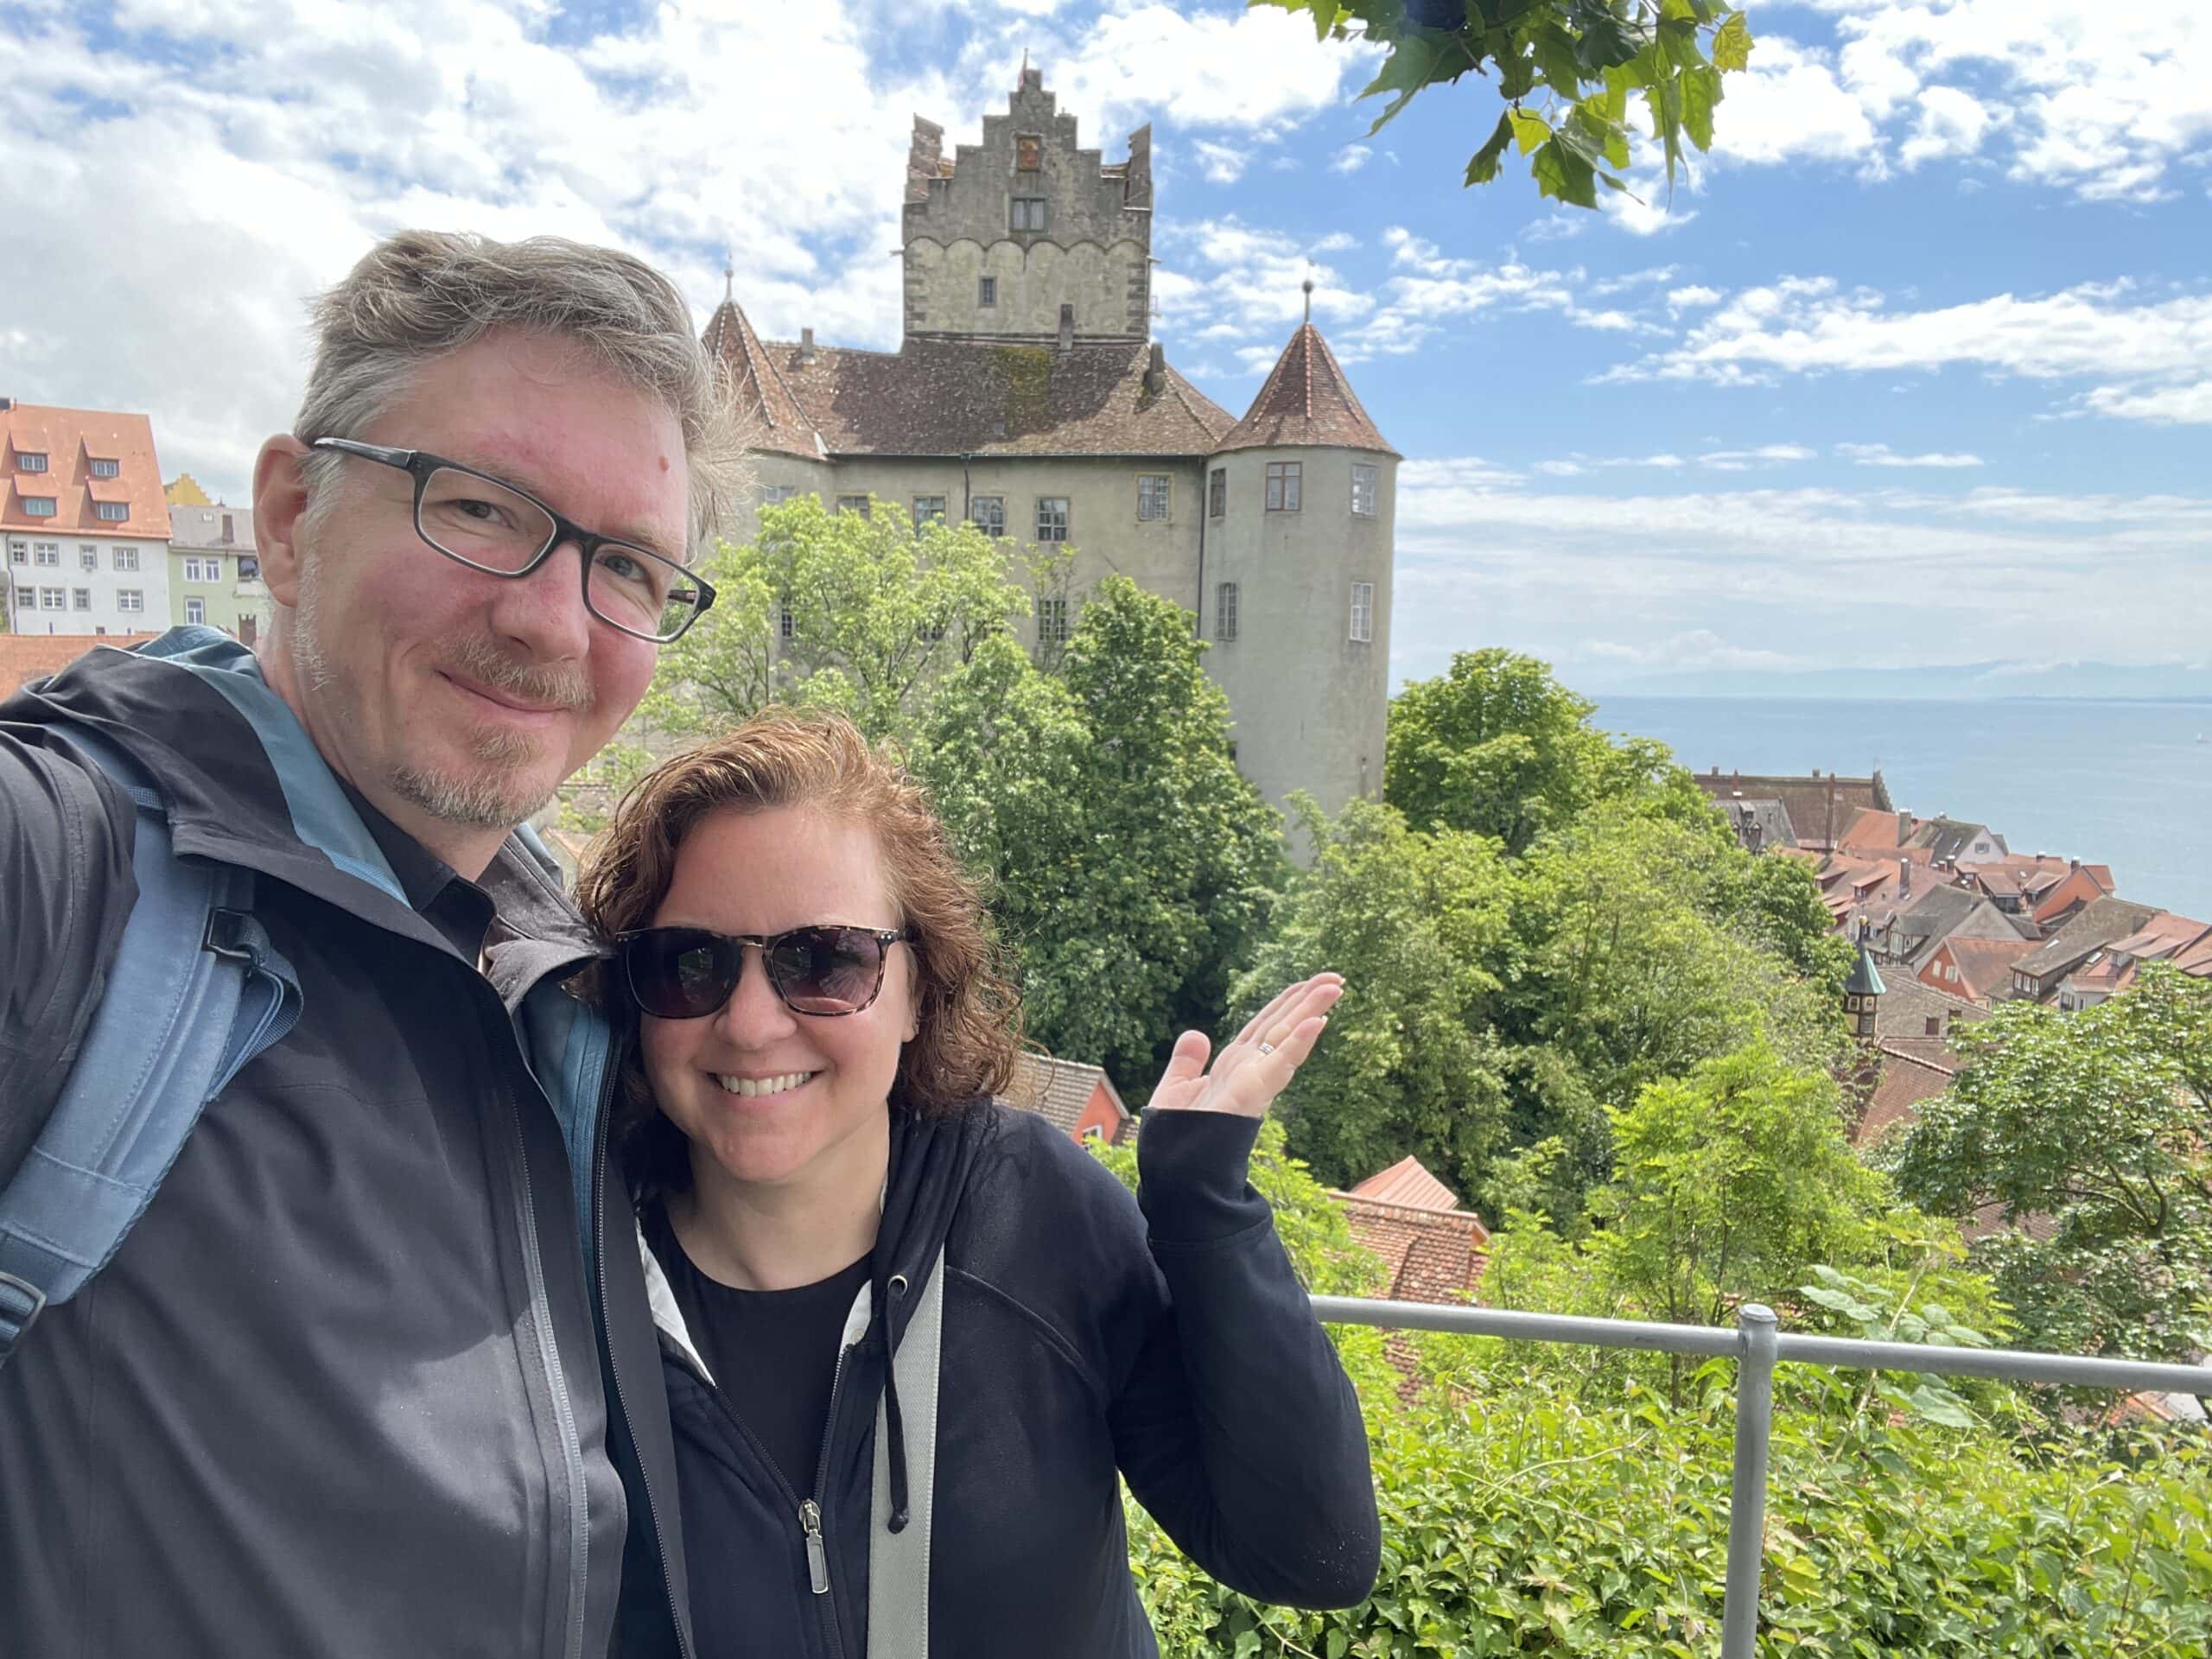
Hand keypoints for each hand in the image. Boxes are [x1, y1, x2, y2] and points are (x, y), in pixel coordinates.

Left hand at [1147, 974, 1343, 1118]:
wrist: (1171, 1170)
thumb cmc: (1175, 1136)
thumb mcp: (1176, 1087)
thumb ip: (1187, 1060)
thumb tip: (1198, 1034)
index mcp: (1234, 1065)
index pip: (1265, 1025)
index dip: (1286, 1003)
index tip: (1307, 983)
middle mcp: (1249, 1070)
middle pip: (1282, 1026)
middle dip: (1308, 1001)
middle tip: (1336, 977)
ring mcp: (1254, 1082)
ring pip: (1287, 1039)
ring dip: (1312, 1012)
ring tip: (1336, 987)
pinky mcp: (1253, 1095)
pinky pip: (1280, 1065)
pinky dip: (1299, 1043)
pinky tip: (1317, 1022)